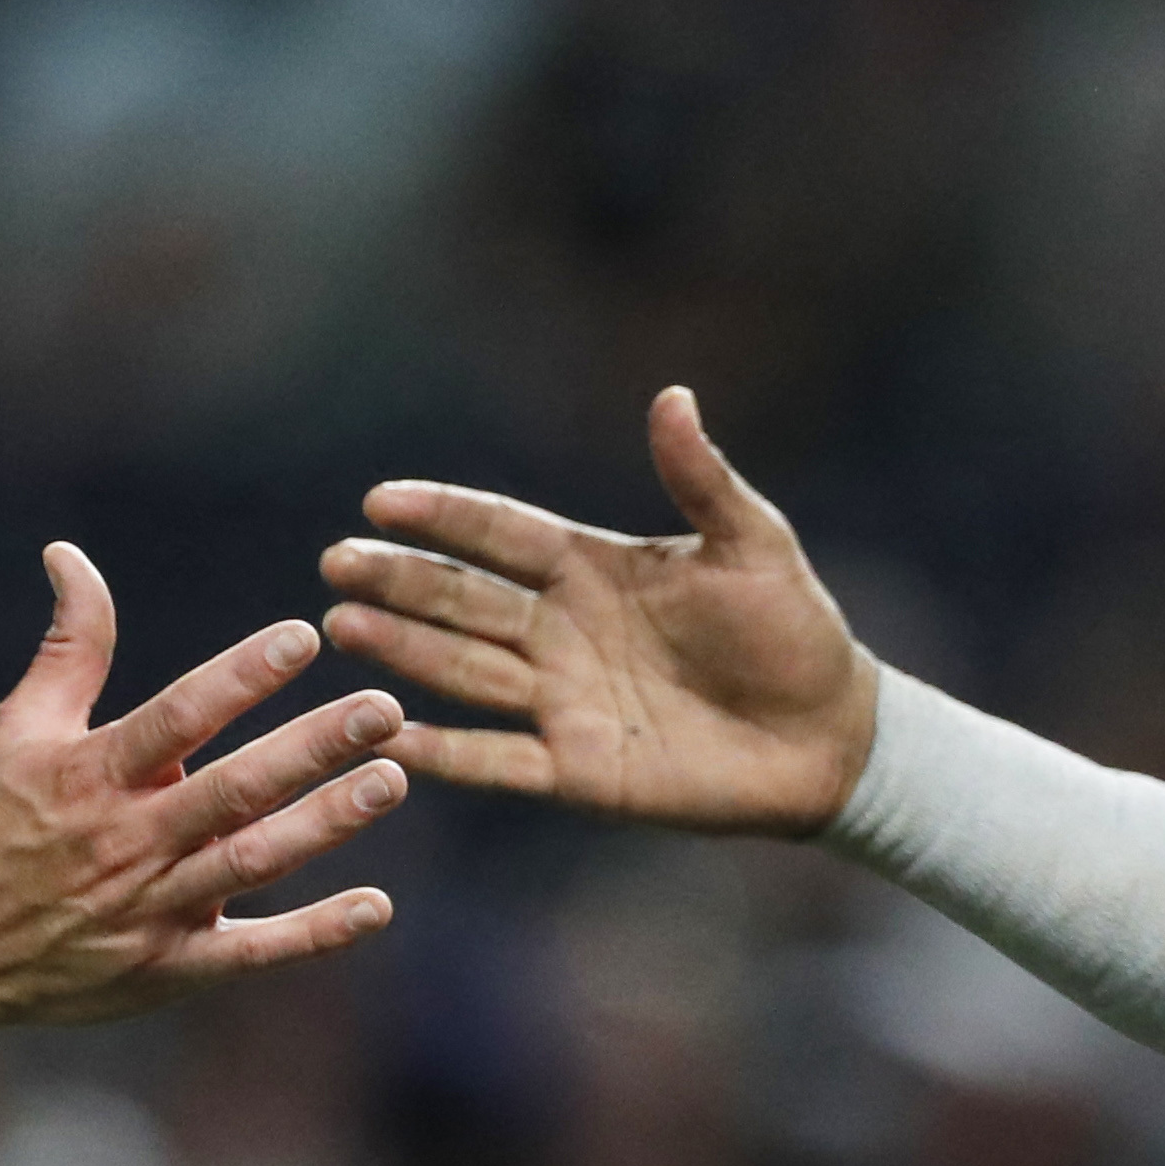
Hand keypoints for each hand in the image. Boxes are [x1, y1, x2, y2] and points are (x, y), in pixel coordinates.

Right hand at [0, 542, 405, 1030]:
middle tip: (383, 709)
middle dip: (312, 748)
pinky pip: (251, 954)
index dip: (240, 677)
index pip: (176, 718)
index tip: (304, 638)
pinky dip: (314, 935)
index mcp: (90, 776)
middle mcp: (126, 842)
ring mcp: (150, 910)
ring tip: (393, 780)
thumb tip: (69, 552)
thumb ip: (71, 644)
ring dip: (326, 824)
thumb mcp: (21, 728)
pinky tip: (377, 906)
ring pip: (252, 863)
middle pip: (233, 791)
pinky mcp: (168, 969)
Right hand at [319, 386, 881, 836]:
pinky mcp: (577, 771)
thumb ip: (700, 479)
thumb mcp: (753, 545)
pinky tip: (388, 738)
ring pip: (465, 671)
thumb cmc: (794, 631)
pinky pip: (497, 760)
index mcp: (594, 569)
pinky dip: (443, 753)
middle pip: (465, 600)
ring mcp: (563, 702)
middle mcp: (562, 632)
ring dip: (404, 652)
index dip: (444, 515)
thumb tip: (672, 393)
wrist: (828, 738)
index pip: (502, 534)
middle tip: (336, 565)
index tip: (381, 500)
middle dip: (400, 582)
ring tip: (343, 628)